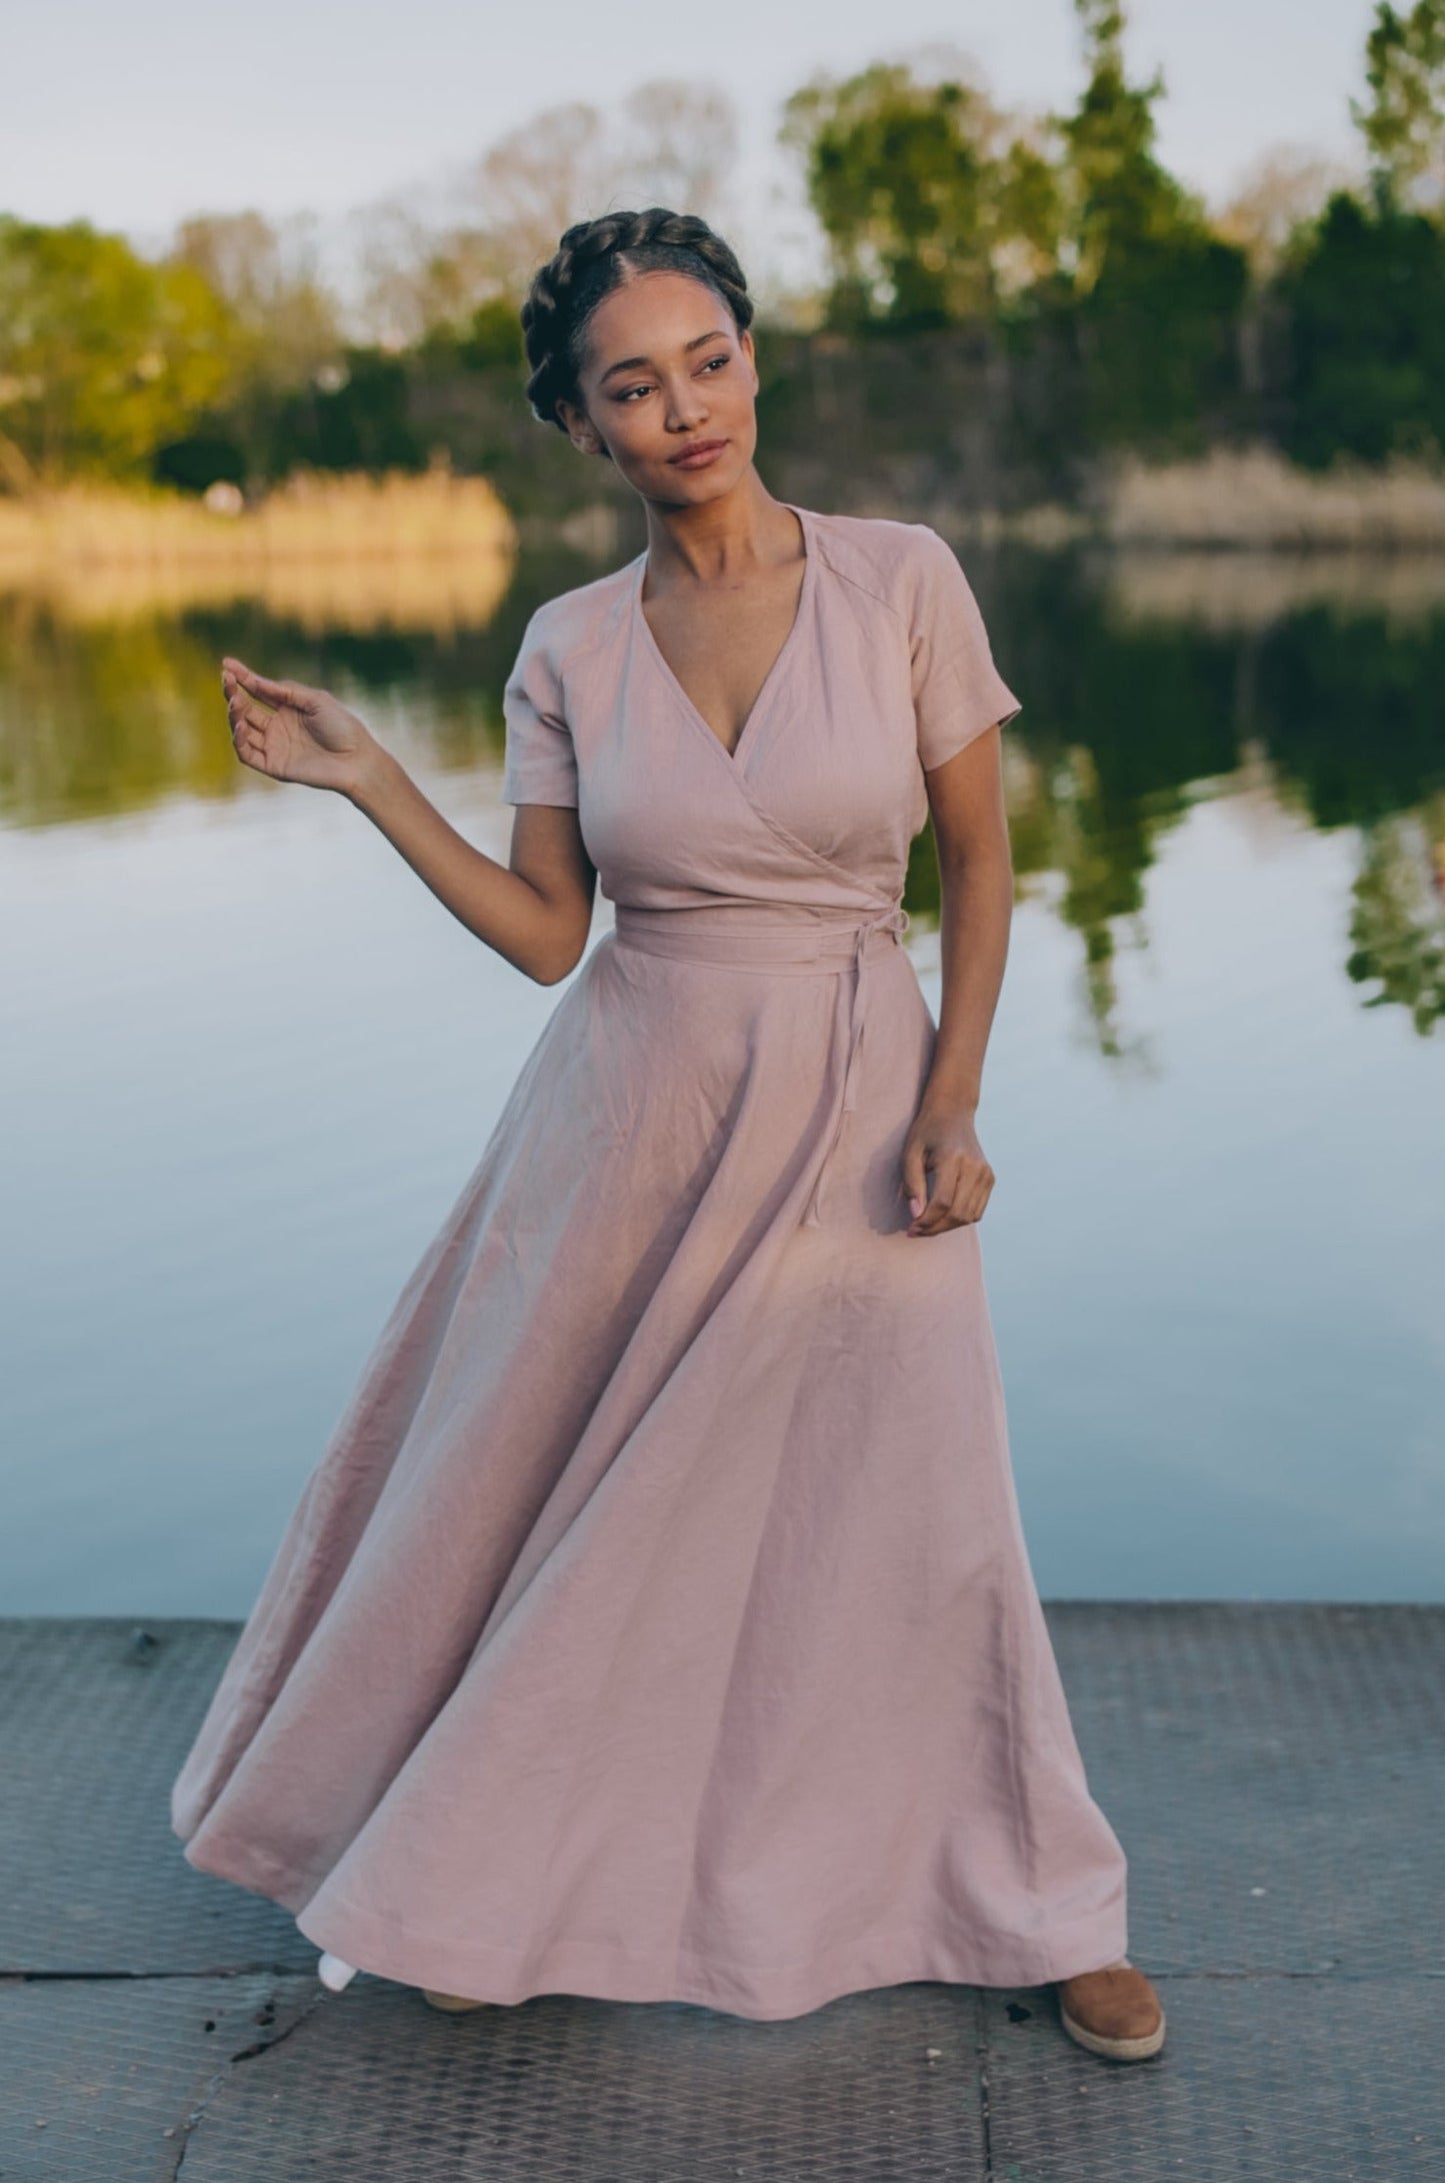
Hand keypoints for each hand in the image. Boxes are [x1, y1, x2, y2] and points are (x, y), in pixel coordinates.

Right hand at [221, 657, 382, 796]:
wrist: (356, 760)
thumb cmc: (342, 727)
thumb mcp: (315, 700)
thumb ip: (286, 691)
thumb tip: (256, 680)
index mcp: (288, 708)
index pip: (258, 691)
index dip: (242, 677)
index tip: (227, 664)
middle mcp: (278, 726)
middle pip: (246, 709)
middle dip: (233, 694)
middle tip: (226, 680)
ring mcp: (274, 746)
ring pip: (242, 730)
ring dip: (234, 715)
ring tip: (234, 702)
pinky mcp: (273, 766)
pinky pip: (247, 753)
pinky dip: (239, 740)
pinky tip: (239, 726)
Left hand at [900, 1100, 994, 1235]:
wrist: (953, 1112)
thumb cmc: (927, 1131)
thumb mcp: (911, 1152)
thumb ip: (912, 1184)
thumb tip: (916, 1215)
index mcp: (953, 1158)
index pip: (943, 1202)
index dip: (926, 1221)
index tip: (911, 1228)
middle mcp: (975, 1167)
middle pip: (958, 1213)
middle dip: (935, 1228)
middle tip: (916, 1231)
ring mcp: (986, 1174)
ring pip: (969, 1216)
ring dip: (947, 1227)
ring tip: (928, 1225)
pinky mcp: (990, 1178)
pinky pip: (977, 1211)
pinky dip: (960, 1219)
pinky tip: (943, 1216)